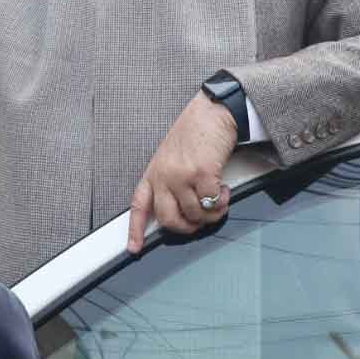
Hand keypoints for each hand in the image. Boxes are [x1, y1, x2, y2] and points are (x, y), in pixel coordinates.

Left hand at [127, 94, 238, 252]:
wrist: (213, 109)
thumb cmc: (197, 130)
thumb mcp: (172, 155)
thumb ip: (170, 179)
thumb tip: (181, 207)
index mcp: (154, 171)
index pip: (139, 205)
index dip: (135, 230)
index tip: (134, 248)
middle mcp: (164, 175)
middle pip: (169, 220)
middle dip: (188, 227)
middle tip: (200, 220)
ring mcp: (181, 175)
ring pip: (195, 215)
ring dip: (211, 213)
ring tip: (218, 198)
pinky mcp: (202, 174)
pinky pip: (212, 204)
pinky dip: (222, 203)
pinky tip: (225, 190)